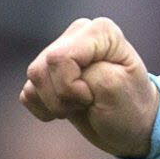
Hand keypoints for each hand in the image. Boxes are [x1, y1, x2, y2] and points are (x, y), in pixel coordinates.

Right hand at [17, 15, 159, 158]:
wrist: (131, 127)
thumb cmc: (130, 108)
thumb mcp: (117, 90)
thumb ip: (89, 75)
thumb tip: (58, 71)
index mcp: (100, 31)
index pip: (60, 58)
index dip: (70, 86)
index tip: (93, 96)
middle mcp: (77, 34)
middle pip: (42, 68)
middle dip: (61, 97)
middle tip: (88, 103)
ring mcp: (59, 52)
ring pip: (33, 79)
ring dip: (53, 104)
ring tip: (80, 106)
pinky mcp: (47, 73)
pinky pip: (28, 93)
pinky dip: (45, 109)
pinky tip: (67, 110)